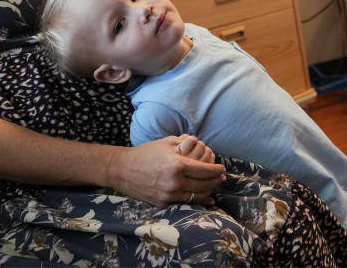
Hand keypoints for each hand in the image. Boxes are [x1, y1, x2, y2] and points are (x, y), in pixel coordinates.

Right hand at [109, 137, 224, 205]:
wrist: (123, 170)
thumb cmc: (146, 153)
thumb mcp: (167, 143)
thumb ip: (185, 144)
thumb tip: (201, 145)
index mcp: (177, 165)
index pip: (205, 170)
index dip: (217, 170)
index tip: (223, 169)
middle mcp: (175, 182)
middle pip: (204, 185)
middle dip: (216, 181)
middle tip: (222, 178)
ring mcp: (169, 194)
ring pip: (197, 196)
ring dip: (209, 192)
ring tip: (215, 187)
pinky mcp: (163, 202)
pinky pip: (186, 202)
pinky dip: (198, 200)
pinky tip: (205, 198)